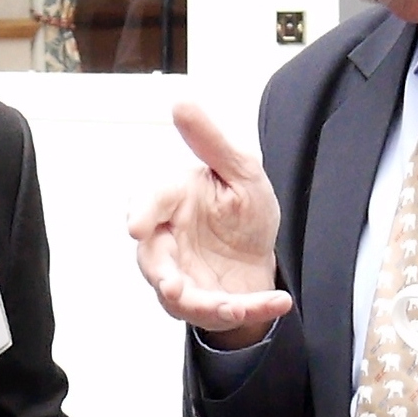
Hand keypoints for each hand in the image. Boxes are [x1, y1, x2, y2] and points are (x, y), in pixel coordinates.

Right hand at [128, 98, 291, 346]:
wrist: (260, 254)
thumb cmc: (242, 210)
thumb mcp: (240, 169)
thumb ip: (211, 141)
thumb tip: (181, 103)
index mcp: (173, 204)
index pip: (150, 206)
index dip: (142, 215)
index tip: (138, 228)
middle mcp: (168, 244)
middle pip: (153, 262)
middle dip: (162, 276)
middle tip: (174, 287)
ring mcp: (182, 279)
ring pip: (181, 297)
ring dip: (203, 305)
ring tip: (232, 308)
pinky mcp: (203, 306)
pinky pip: (223, 313)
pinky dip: (253, 311)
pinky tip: (279, 302)